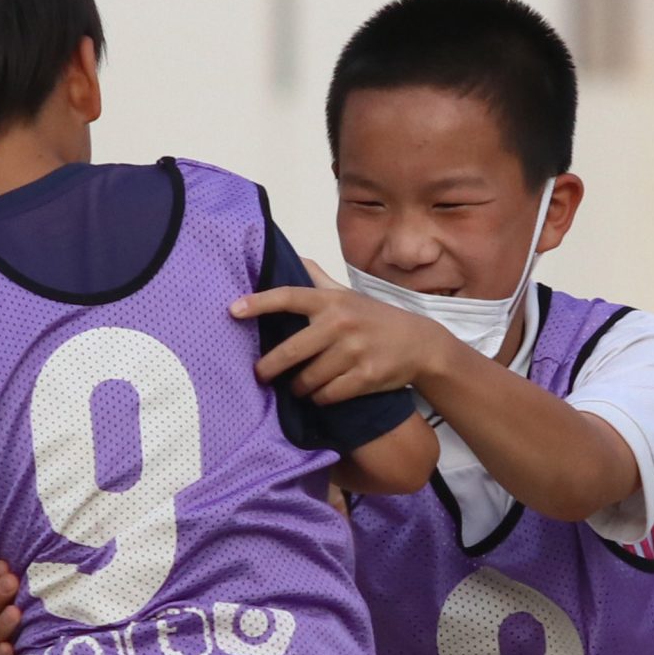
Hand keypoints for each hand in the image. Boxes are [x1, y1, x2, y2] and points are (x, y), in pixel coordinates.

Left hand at [232, 279, 450, 405]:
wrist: (420, 344)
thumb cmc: (374, 319)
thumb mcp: (348, 294)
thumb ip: (319, 280)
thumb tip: (293, 255)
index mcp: (332, 301)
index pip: (289, 296)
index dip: (259, 303)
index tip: (233, 310)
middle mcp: (341, 323)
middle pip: (291, 351)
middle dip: (269, 367)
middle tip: (260, 374)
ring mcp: (354, 351)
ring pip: (308, 379)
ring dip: (299, 387)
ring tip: (300, 385)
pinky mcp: (365, 377)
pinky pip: (327, 395)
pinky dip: (320, 399)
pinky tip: (322, 394)